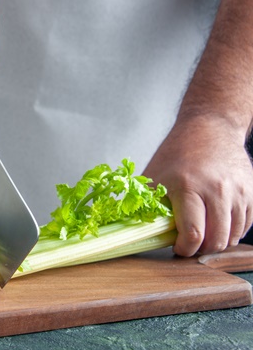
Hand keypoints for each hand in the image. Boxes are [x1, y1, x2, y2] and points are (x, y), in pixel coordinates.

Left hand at [143, 116, 252, 256]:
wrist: (209, 128)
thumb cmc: (176, 154)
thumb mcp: (153, 177)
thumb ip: (147, 206)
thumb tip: (137, 233)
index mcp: (188, 186)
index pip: (193, 233)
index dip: (185, 248)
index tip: (177, 247)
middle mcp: (217, 189)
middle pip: (216, 239)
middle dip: (200, 249)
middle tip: (189, 244)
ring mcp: (238, 190)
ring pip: (233, 235)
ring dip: (217, 242)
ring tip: (202, 234)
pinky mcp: (252, 191)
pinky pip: (246, 224)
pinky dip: (232, 231)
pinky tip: (217, 224)